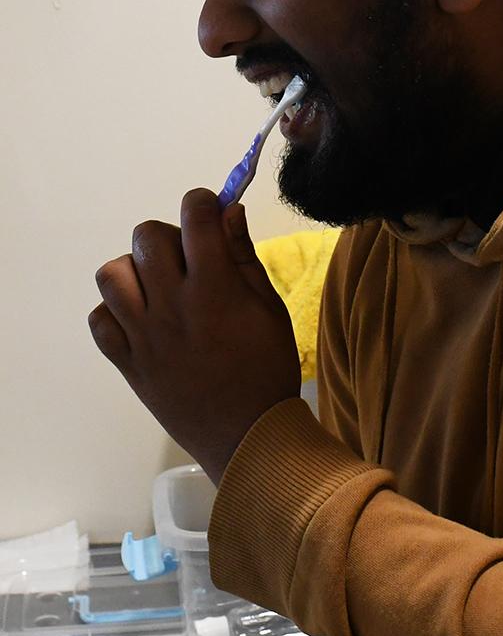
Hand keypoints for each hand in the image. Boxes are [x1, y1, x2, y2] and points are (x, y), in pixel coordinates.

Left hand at [89, 189, 300, 482]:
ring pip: (112, 274)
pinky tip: (143, 320)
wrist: (246, 433)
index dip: (202, 202)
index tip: (210, 209)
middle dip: (170, 235)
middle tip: (189, 257)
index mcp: (215, 288)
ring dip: (135, 270)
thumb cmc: (268, 367)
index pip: (196, 218)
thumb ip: (244, 256)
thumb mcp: (270, 307)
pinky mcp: (126, 362)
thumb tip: (229, 211)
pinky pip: (99, 320)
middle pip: (146, 237)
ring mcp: (143, 335)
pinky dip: (115, 312)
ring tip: (159, 286)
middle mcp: (172, 305)